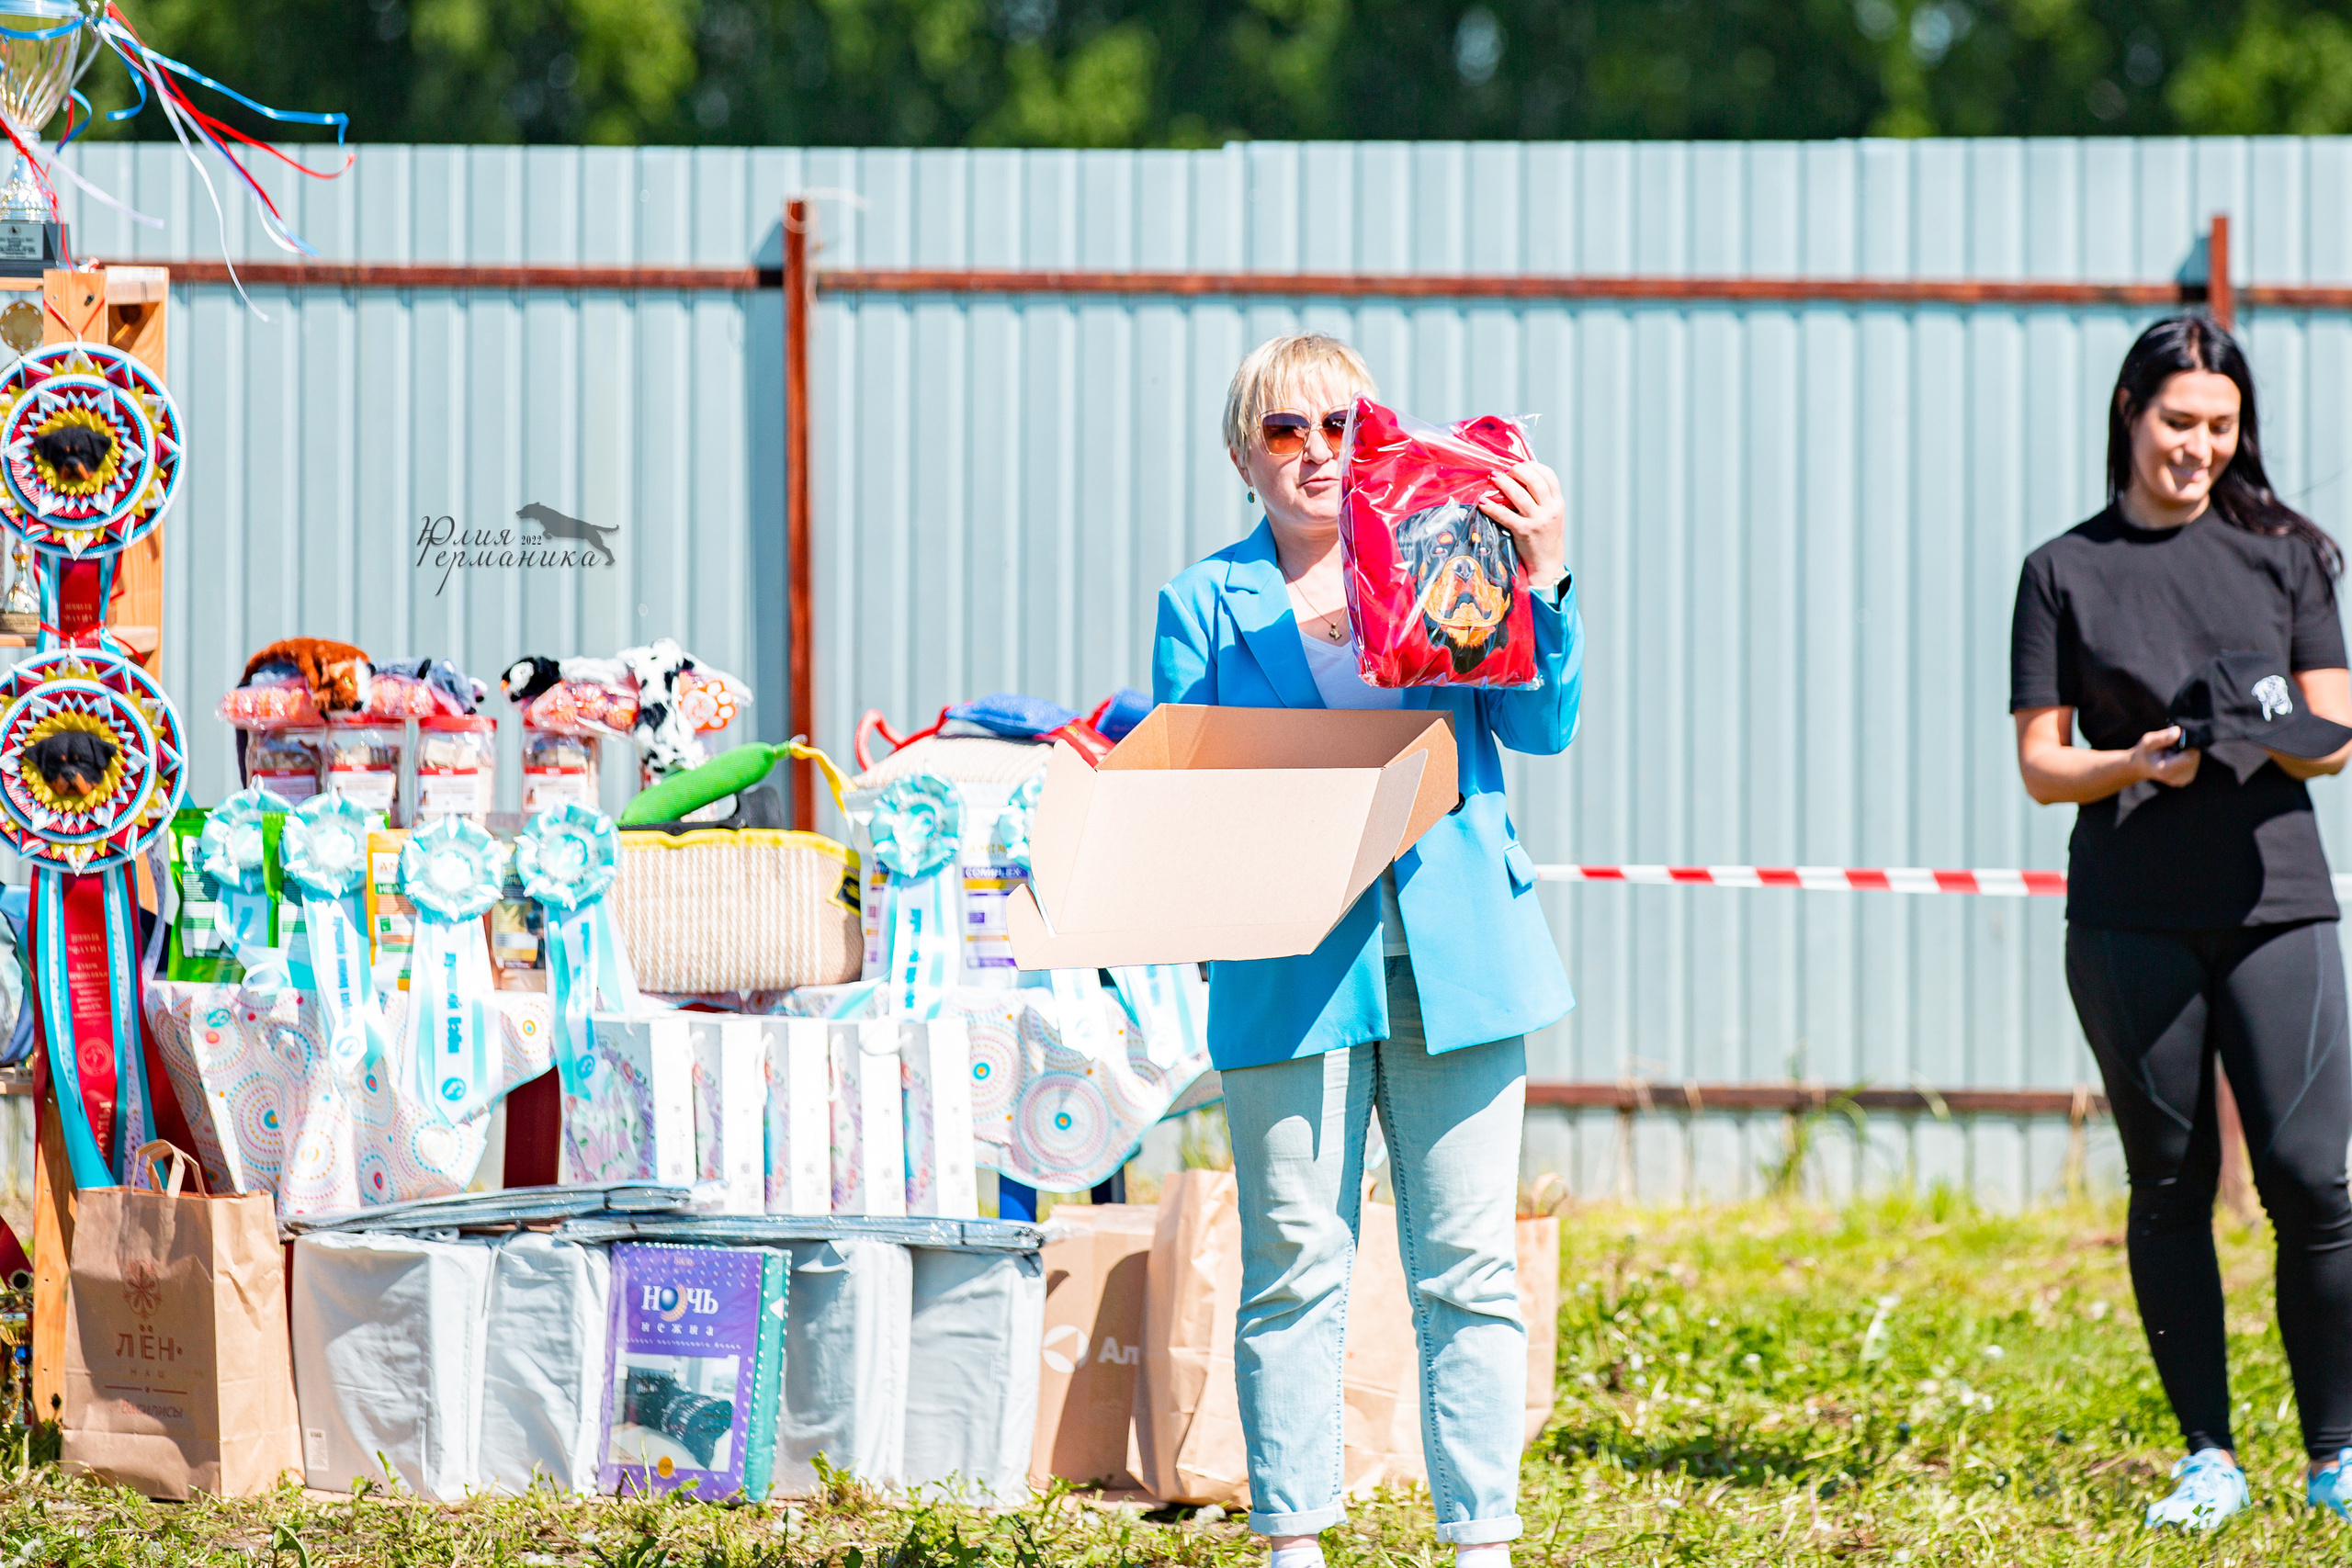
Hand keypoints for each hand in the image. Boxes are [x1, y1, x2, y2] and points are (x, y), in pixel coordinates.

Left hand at [1481, 461, 1566, 590]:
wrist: (1547, 564)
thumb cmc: (1544, 537)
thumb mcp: (1550, 515)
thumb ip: (1541, 498)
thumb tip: (1518, 478)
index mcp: (1558, 503)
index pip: (1549, 476)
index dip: (1533, 465)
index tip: (1520, 464)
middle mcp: (1551, 510)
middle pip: (1535, 481)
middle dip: (1518, 471)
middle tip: (1505, 470)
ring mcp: (1538, 520)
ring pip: (1519, 495)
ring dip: (1503, 483)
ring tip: (1493, 477)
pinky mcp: (1524, 531)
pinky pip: (1505, 515)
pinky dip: (1492, 507)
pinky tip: (1483, 501)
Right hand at [2130, 726, 2199, 786]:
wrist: (2141, 767)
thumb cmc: (2145, 753)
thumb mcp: (2148, 741)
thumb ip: (2163, 737)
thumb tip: (2178, 731)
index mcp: (2166, 771)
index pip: (2188, 757)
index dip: (2187, 744)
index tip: (2179, 736)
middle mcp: (2177, 778)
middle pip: (2194, 756)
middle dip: (2187, 746)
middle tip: (2173, 744)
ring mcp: (2184, 780)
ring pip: (2195, 758)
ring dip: (2187, 750)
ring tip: (2172, 751)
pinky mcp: (2188, 778)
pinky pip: (2194, 761)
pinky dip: (2188, 755)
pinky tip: (2176, 756)